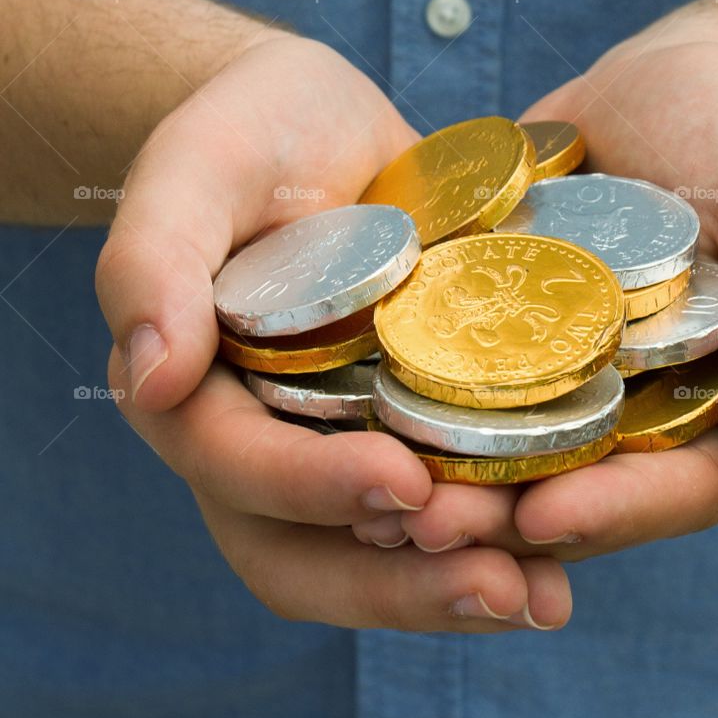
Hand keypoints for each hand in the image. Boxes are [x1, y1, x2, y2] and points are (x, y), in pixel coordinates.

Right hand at [97, 35, 569, 629]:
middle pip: (308, 552)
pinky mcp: (412, 422)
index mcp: (196, 393)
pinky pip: (447, 502)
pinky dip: (501, 536)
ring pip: (380, 553)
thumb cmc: (244, 132)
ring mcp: (339, 441)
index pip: (238, 467)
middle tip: (499, 587)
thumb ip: (154, 259)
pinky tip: (570, 547)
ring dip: (456, 587)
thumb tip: (148, 375)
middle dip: (399, 584)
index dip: (312, 487)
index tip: (402, 485)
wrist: (314, 120)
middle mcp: (264, 440)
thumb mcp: (195, 167)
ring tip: (545, 597)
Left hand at [393, 39, 717, 560]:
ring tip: (368, 484)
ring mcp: (559, 371)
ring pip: (499, 446)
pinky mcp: (495, 326)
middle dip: (502, 513)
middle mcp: (634, 405)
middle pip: (574, 487)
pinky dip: (406, 395)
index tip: (545, 520)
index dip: (617, 512)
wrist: (670, 74)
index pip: (678, 487)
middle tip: (426, 524)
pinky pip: (448, 373)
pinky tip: (345, 402)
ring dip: (439, 474)